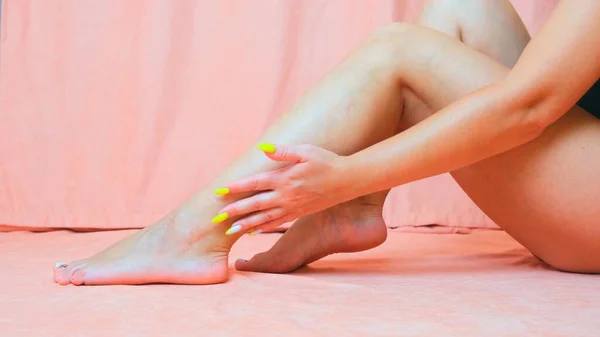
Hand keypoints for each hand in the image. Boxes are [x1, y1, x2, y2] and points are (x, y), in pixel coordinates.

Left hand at [213, 143, 351, 234]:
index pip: (255, 184)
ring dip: (245, 224)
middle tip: (216, 218)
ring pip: (264, 218)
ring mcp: (292, 207)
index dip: (236, 188)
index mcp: (285, 179)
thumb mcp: (306, 151)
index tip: (219, 192)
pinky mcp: (298, 213)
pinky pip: (277, 222)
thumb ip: (283, 151)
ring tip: (230, 231)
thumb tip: (263, 148)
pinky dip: (263, 227)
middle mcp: (286, 195)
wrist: (347, 181)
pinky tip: (253, 231)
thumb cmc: (326, 162)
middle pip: (255, 204)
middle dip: (234, 211)